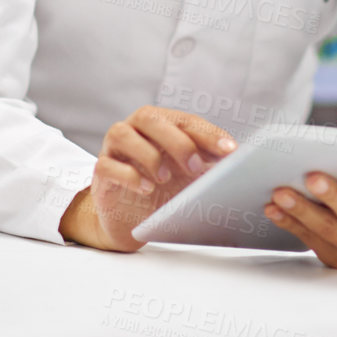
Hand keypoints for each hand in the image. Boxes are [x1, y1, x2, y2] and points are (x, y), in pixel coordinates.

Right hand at [59, 105, 237, 251]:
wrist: (131, 218)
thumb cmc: (164, 190)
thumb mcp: (189, 177)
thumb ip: (207, 166)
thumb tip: (234, 163)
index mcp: (162, 124)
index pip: (185, 120)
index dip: (208, 134)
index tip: (230, 151)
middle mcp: (135, 129)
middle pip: (150, 118)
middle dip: (177, 141)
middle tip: (195, 167)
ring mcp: (114, 148)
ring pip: (122, 134)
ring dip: (148, 155)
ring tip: (165, 179)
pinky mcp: (101, 171)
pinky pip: (107, 164)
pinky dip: (128, 175)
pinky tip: (145, 188)